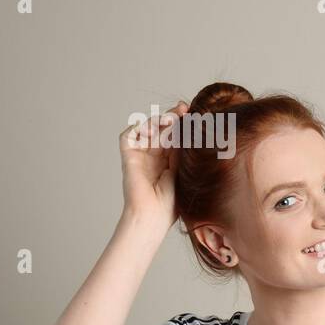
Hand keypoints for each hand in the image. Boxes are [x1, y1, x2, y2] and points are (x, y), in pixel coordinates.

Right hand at [118, 101, 188, 231]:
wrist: (154, 216)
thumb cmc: (172, 202)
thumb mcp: (184, 171)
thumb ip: (185, 151)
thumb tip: (197, 130)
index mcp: (169, 160)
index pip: (174, 135)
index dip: (181, 123)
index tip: (194, 111)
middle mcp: (154, 155)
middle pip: (161, 128)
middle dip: (171, 116)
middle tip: (184, 108)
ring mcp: (141, 155)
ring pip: (146, 129)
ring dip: (157, 120)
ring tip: (171, 118)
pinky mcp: (129, 157)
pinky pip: (128, 136)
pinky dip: (138, 127)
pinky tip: (152, 127)